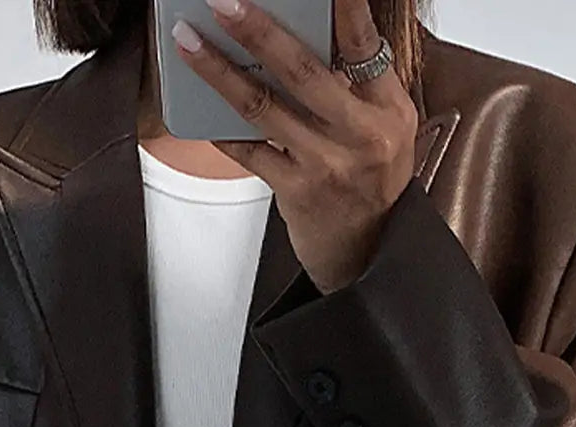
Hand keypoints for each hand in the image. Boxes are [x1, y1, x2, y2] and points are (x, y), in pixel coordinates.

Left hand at [171, 0, 417, 293]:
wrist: (368, 252)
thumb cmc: (371, 180)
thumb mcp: (383, 125)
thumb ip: (356, 82)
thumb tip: (307, 29)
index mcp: (388, 107)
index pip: (364, 44)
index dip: (344, 7)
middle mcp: (362, 134)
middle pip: (303, 71)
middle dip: (258, 30)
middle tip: (222, 1)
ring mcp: (327, 164)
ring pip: (264, 107)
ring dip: (220, 71)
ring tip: (188, 41)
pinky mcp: (298, 191)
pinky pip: (250, 151)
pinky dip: (223, 126)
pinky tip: (197, 102)